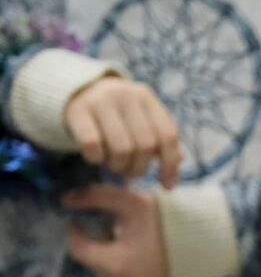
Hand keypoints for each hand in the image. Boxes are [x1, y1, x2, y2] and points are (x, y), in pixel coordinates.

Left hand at [62, 185, 172, 276]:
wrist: (212, 241)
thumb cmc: (169, 221)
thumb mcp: (132, 202)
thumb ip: (97, 197)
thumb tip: (66, 199)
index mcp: (115, 264)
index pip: (78, 249)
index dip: (75, 231)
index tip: (80, 217)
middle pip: (95, 262)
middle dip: (97, 242)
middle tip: (109, 223)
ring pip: (114, 270)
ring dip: (114, 252)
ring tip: (129, 234)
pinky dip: (131, 262)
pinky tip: (146, 247)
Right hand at [64, 77, 181, 187]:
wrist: (75, 92)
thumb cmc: (116, 117)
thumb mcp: (141, 123)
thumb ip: (159, 146)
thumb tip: (170, 182)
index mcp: (146, 98)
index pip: (168, 135)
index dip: (170, 164)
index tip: (166, 184)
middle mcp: (126, 95)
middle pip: (145, 145)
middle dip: (139, 168)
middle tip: (129, 172)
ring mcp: (101, 100)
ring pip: (122, 148)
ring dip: (118, 166)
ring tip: (113, 165)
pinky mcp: (77, 110)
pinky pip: (93, 145)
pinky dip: (96, 159)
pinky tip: (95, 158)